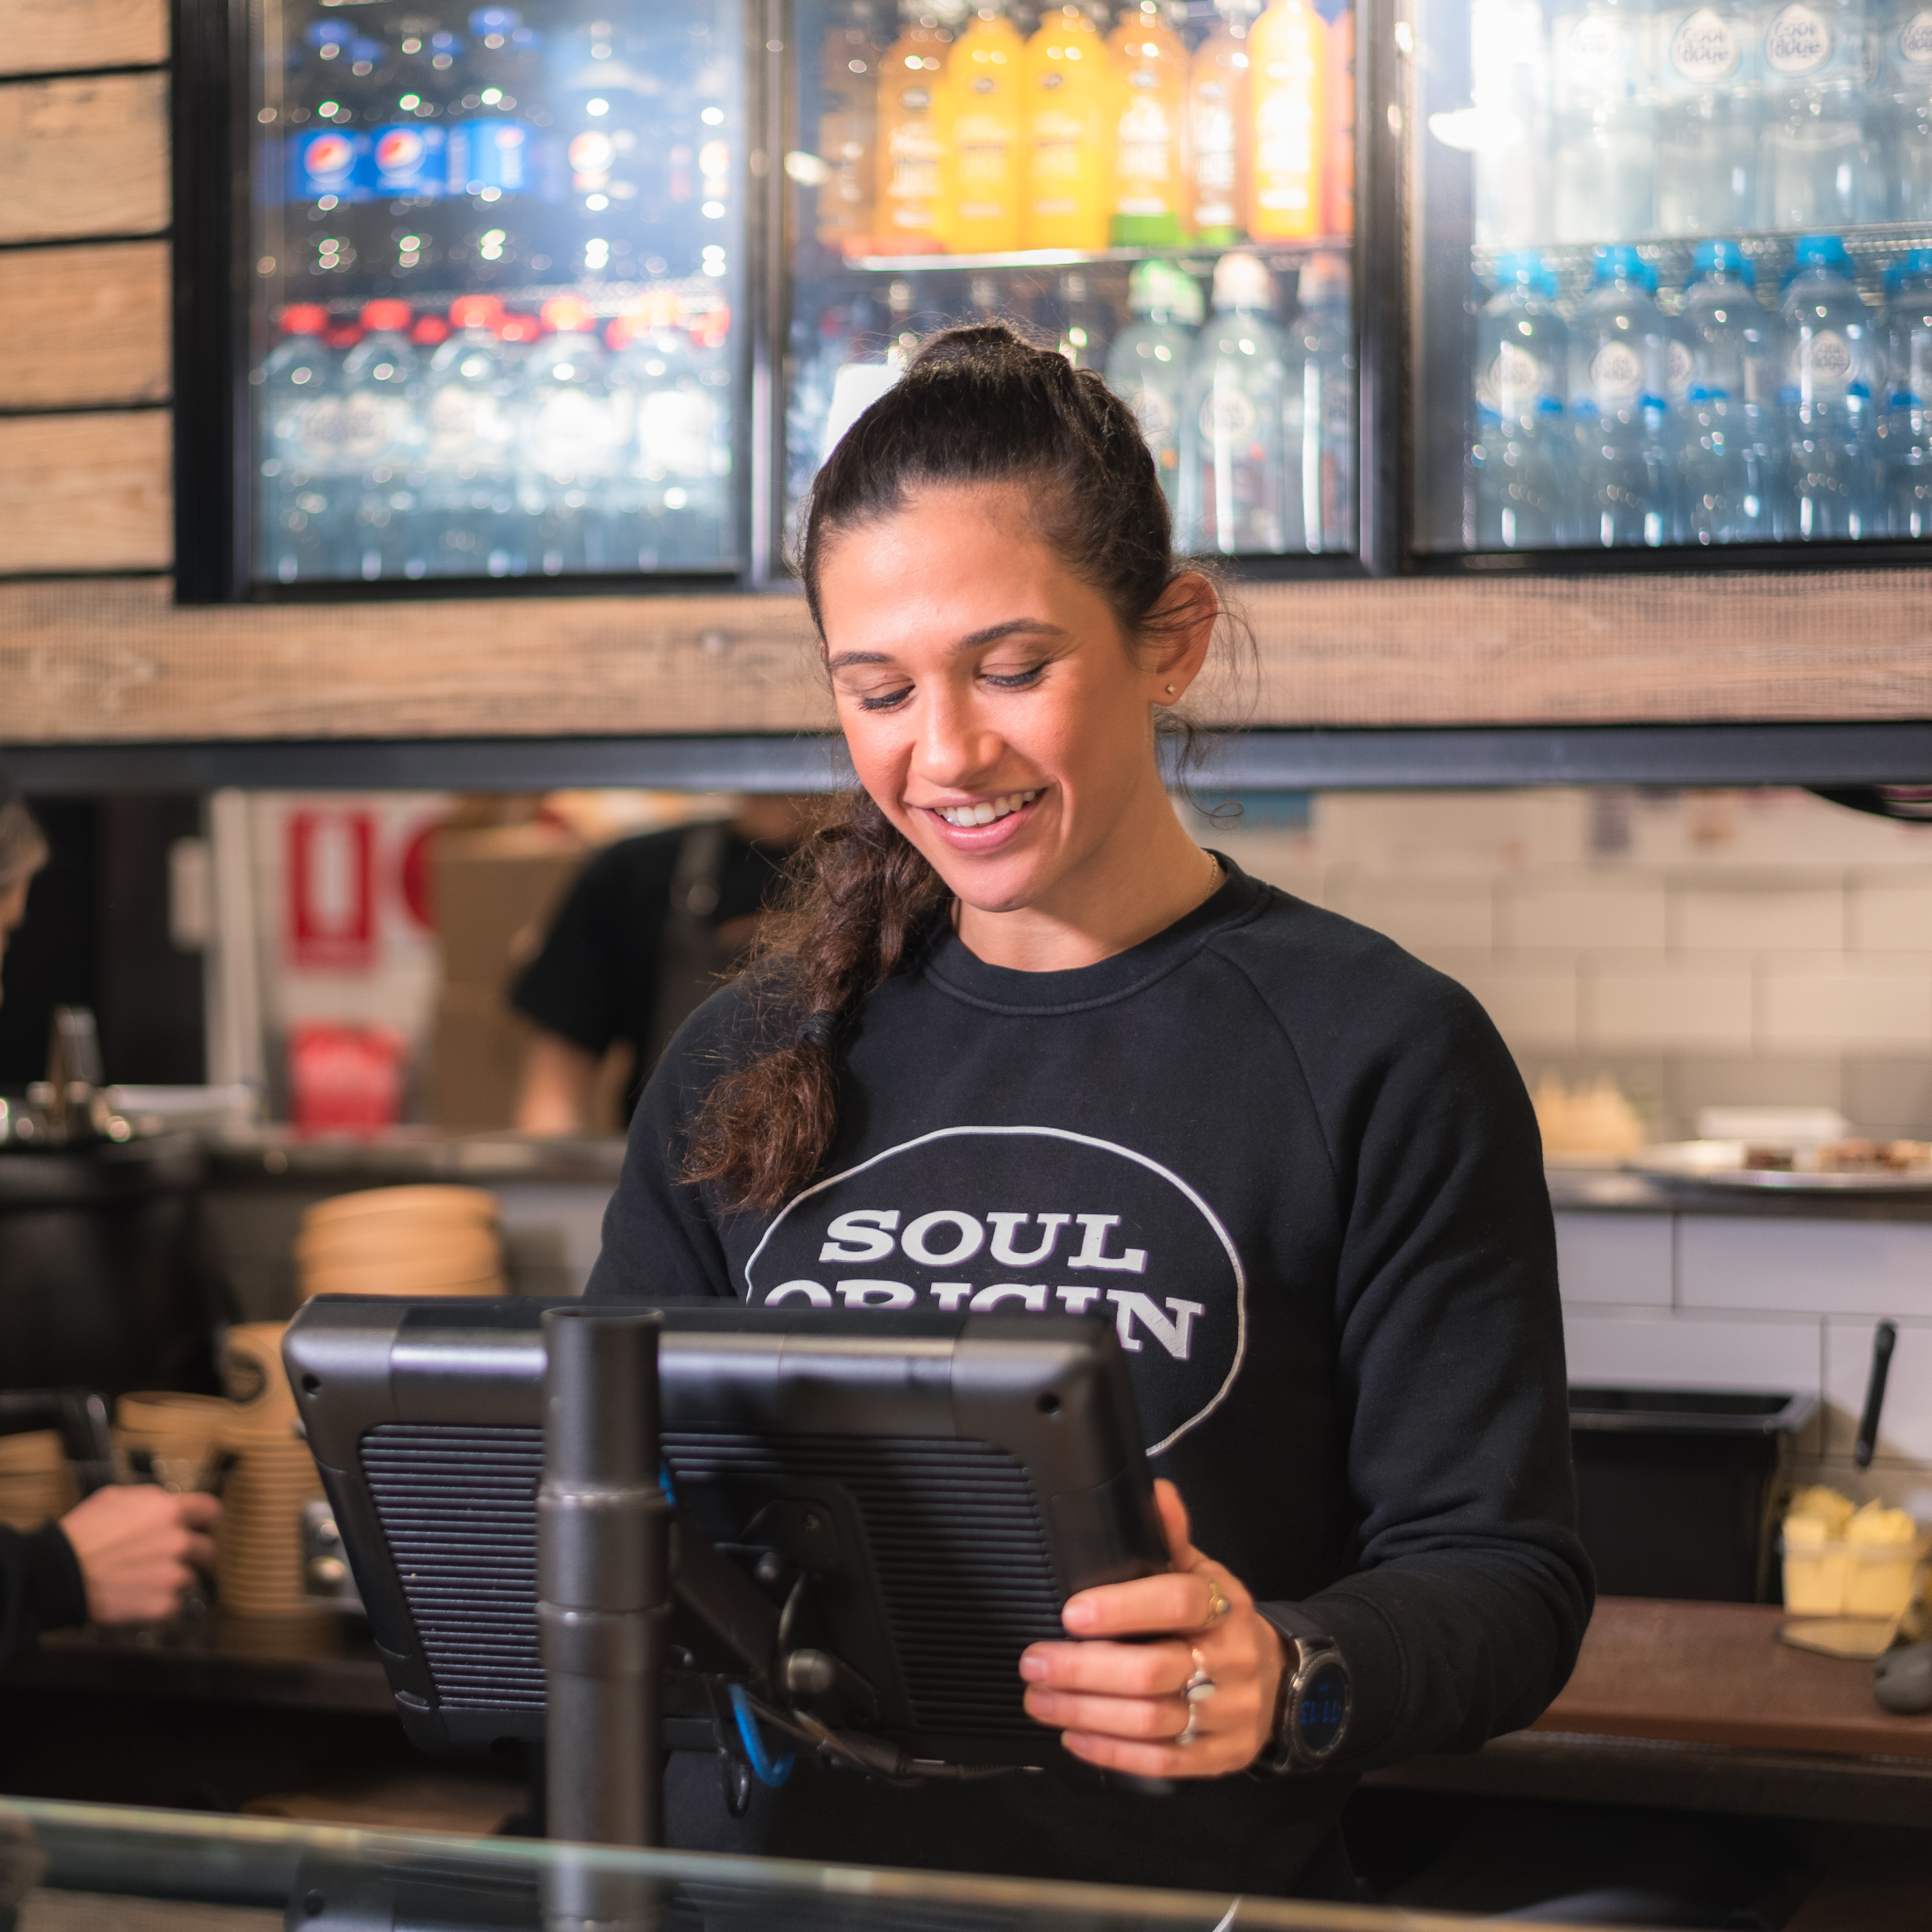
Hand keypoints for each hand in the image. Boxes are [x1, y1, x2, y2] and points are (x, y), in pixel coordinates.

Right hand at [58, 1484, 219, 1625]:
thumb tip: (165, 1501)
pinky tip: (140, 1599)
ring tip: (146, 1582)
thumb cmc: (83, 1533)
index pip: (211, 1510)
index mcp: (171, 1511)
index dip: (206, 1520)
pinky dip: (162, 1606)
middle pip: (208, 1549)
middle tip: (171, 1561)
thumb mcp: (117, 1497)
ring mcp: (173, 1575)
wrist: (60, 1573)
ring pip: (191, 1579)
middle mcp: (179, 1542)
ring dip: (175, 1581)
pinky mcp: (163, 1604)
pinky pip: (175, 1606)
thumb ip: (151, 1499)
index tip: (201, 1527)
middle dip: (194, 1555)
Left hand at [1019, 1479, 1286, 1778]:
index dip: (1122, 1608)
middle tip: (1034, 1662)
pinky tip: (1074, 1737)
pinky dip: (1111, 1752)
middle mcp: (1229, 1662)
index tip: (1070, 1613)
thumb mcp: (1205, 1574)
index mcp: (1223, 1608)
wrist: (1280, 1684)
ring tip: (1039, 1699)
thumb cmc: (1221, 1624)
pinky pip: (1161, 1762)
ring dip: (1085, 1711)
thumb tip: (1156, 1493)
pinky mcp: (1218, 1757)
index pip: (1177, 1603)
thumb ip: (1172, 1538)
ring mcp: (1226, 1715)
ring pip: (1150, 1720)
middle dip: (1083, 1669)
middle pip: (1152, 1671)